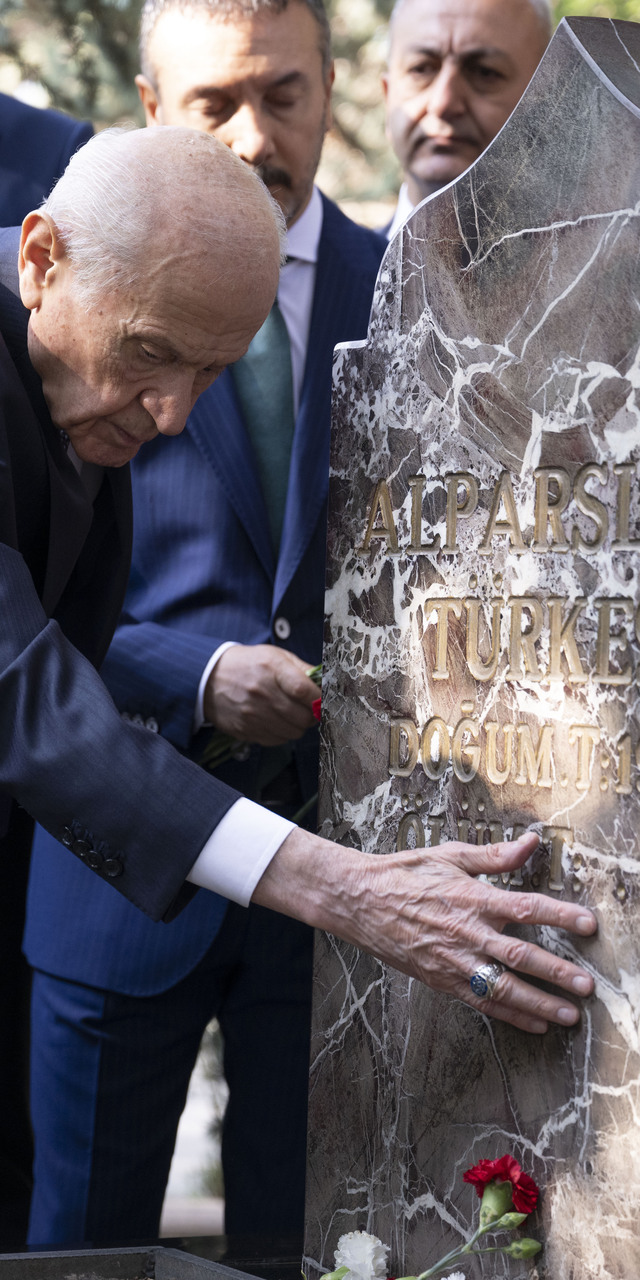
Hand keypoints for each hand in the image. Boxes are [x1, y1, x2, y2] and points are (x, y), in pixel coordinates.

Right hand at [203, 643, 317, 744]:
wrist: (209, 678)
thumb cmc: (248, 665)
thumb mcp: (275, 656)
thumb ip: (303, 669)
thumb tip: (326, 684)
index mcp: (271, 668)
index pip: (303, 690)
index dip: (319, 699)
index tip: (323, 700)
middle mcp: (261, 693)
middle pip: (303, 717)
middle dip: (311, 715)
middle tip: (307, 708)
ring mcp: (252, 714)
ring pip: (293, 732)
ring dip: (297, 726)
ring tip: (290, 713)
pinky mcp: (245, 730)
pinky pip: (277, 740)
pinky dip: (282, 733)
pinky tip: (276, 721)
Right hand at [253, 830, 596, 1033]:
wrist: (359, 900)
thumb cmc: (404, 874)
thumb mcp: (450, 856)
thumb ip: (494, 856)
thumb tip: (530, 842)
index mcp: (472, 898)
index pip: (526, 907)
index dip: (560, 915)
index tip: (587, 924)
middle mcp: (467, 932)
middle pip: (521, 955)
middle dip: (557, 972)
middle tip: (586, 985)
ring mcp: (454, 960)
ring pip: (503, 986)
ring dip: (539, 1003)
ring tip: (568, 1015)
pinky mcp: (441, 980)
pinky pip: (481, 1002)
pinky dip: (510, 1015)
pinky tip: (534, 1023)